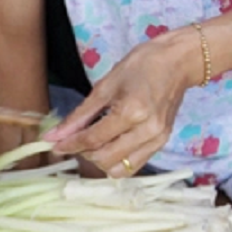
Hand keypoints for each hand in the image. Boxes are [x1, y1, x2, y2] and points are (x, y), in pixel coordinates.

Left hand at [43, 32, 194, 175]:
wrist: (178, 62)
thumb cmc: (141, 65)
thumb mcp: (105, 85)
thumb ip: (80, 115)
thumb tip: (54, 135)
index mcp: (132, 111)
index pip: (93, 139)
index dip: (69, 144)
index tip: (53, 145)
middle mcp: (146, 131)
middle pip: (104, 158)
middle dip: (84, 153)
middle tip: (75, 140)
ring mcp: (156, 140)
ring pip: (119, 169)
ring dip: (100, 160)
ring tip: (94, 143)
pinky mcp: (161, 144)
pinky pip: (133, 166)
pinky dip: (116, 161)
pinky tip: (109, 146)